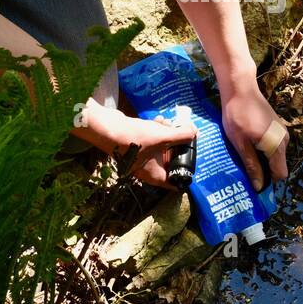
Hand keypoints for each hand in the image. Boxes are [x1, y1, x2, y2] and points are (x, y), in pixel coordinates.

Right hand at [71, 100, 196, 189]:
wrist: (107, 128)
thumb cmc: (134, 138)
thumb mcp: (163, 136)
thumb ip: (181, 135)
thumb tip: (195, 132)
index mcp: (154, 176)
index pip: (174, 182)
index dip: (184, 174)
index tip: (193, 163)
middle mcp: (146, 170)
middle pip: (168, 162)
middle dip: (177, 147)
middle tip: (184, 137)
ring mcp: (139, 159)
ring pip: (159, 149)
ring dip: (166, 136)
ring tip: (169, 124)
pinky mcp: (133, 147)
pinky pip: (150, 142)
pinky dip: (156, 132)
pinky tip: (158, 120)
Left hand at [220, 80, 287, 191]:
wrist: (240, 88)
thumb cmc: (238, 115)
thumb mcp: (241, 143)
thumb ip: (252, 165)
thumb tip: (259, 186)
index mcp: (276, 145)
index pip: (281, 174)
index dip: (268, 181)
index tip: (254, 182)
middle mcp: (284, 139)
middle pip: (278, 165)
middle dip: (264, 170)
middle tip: (244, 169)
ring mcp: (281, 131)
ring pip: (275, 155)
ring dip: (262, 158)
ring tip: (244, 154)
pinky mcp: (276, 125)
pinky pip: (273, 144)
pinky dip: (263, 148)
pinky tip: (248, 143)